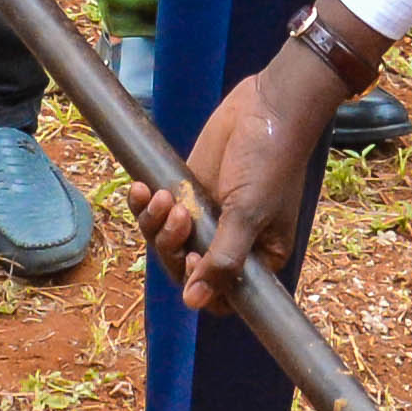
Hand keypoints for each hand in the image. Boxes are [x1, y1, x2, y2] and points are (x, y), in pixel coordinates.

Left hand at [131, 42, 335, 309]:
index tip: (192, 259)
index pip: (221, 295)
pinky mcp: (186, 192)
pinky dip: (146, 204)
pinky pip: (156, 211)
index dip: (200, 285)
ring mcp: (205, 217)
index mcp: (257, 257)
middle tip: (180, 215)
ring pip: (165, 241)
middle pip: (185, 269)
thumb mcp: (248, 215)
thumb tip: (195, 303)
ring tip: (165, 196)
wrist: (265, 107)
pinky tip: (142, 187)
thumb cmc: (269, 163)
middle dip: (173, 246)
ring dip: (157, 223)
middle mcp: (228, 243)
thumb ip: (223, 259)